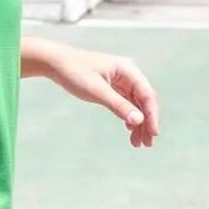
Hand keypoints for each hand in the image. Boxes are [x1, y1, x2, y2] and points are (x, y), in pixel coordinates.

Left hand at [40, 43, 159, 148]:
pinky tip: (129, 129)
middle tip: (146, 144)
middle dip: (146, 122)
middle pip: (143, 100)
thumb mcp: (97, 91)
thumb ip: (119, 106)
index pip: (147, 94)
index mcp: (127, 69)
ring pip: (135, 103)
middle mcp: (127, 73)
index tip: (153, 134)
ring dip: (138, 122)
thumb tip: (139, 120)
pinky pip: (126, 103)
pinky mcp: (112, 86)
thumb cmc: (75, 73)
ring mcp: (120, 80)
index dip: (152, 115)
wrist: (56, 63)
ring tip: (137, 142)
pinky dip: (128, 116)